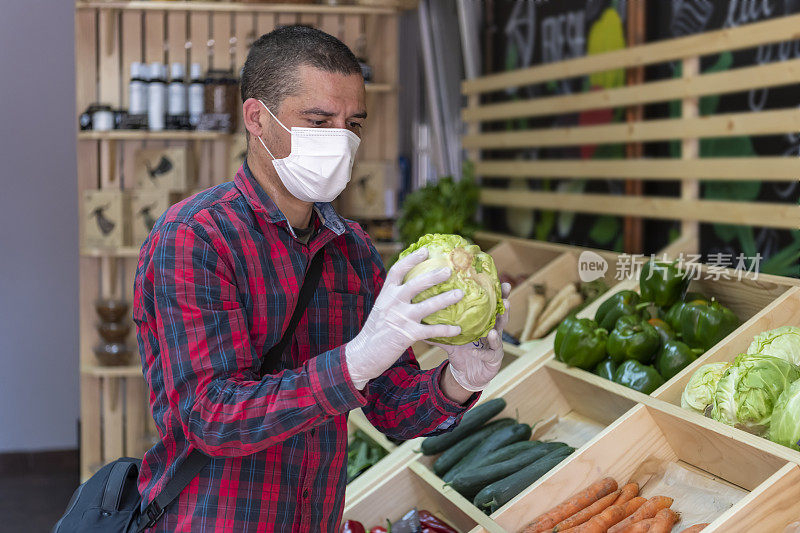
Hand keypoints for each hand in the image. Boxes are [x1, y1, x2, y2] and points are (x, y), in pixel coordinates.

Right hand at [345, 247, 463, 389]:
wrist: (363, 353)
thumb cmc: (375, 330)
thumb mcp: (381, 308)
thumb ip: (394, 297)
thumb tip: (412, 286)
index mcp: (386, 294)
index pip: (397, 270)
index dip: (411, 259)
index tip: (426, 251)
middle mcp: (393, 302)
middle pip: (416, 284)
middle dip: (433, 276)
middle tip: (449, 270)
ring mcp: (400, 318)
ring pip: (427, 305)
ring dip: (446, 299)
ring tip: (461, 293)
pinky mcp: (407, 335)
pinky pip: (431, 330)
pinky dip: (446, 330)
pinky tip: (458, 329)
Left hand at [433, 283, 510, 392]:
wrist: (467, 374)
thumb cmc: (462, 352)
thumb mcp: (452, 337)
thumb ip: (441, 328)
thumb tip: (422, 316)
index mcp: (485, 322)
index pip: (494, 305)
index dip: (500, 295)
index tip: (503, 282)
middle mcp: (493, 331)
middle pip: (502, 317)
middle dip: (505, 307)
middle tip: (505, 300)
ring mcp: (495, 346)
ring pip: (499, 335)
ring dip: (498, 329)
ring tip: (495, 324)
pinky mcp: (494, 360)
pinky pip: (488, 355)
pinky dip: (482, 353)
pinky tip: (475, 352)